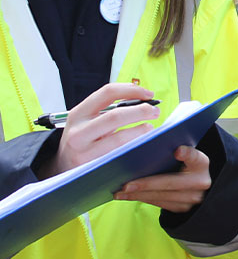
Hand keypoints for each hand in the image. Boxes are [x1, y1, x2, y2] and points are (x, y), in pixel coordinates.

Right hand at [42, 83, 159, 176]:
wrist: (60, 166)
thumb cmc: (81, 139)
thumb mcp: (86, 120)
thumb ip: (108, 109)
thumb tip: (143, 99)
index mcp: (78, 114)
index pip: (107, 92)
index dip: (132, 90)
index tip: (149, 94)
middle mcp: (79, 132)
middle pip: (116, 116)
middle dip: (141, 111)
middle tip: (155, 111)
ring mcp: (84, 152)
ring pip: (119, 139)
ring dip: (140, 131)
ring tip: (150, 128)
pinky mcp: (93, 168)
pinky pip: (119, 156)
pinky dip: (134, 148)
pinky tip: (142, 144)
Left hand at [114, 145, 210, 211]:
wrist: (198, 182)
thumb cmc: (185, 162)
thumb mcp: (185, 153)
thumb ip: (172, 147)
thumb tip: (145, 144)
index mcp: (201, 163)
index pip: (195, 156)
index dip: (187, 154)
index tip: (177, 150)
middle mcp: (200, 182)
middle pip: (171, 183)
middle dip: (146, 184)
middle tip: (126, 185)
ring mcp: (192, 199)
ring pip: (162, 197)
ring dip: (138, 195)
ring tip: (120, 192)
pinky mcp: (182, 209)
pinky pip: (159, 204)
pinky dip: (142, 199)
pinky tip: (128, 195)